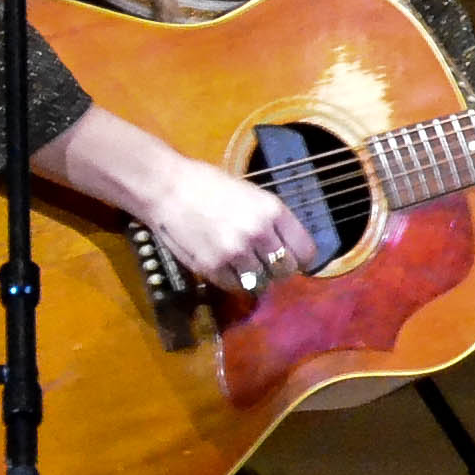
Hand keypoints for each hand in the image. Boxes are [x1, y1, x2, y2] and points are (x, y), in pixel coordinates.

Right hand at [131, 151, 317, 293]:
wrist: (168, 188)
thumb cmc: (211, 187)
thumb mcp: (253, 196)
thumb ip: (274, 223)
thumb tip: (294, 252)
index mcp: (273, 211)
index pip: (306, 252)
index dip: (301, 259)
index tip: (292, 259)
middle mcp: (258, 233)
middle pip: (286, 271)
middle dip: (278, 269)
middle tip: (264, 262)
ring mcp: (235, 252)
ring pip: (262, 283)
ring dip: (255, 277)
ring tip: (242, 263)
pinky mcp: (212, 267)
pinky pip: (235, 287)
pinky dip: (233, 281)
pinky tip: (224, 265)